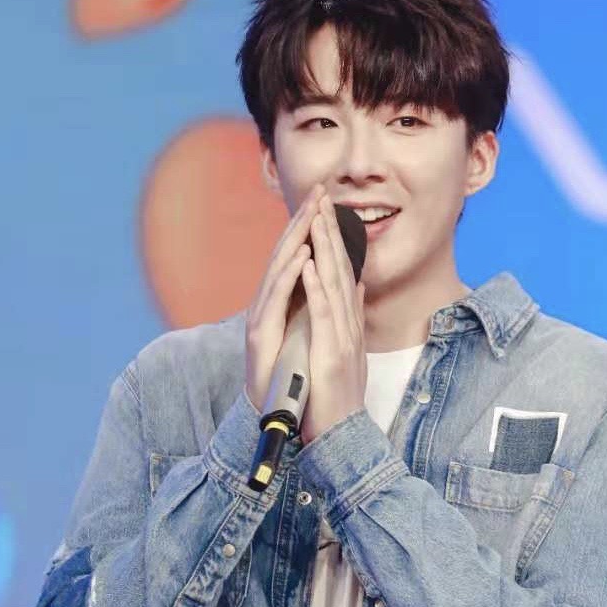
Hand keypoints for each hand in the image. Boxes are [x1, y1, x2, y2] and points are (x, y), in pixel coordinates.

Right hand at [244, 181, 323, 412]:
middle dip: (303, 221)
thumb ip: (325, 305)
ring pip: (278, 269)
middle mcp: (269, 304)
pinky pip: (275, 299)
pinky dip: (288, 276)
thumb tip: (347, 282)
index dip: (313, 227)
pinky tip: (299, 258)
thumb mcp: (314, 335)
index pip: (300, 256)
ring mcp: (261, 317)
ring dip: (294, 239)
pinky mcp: (259, 333)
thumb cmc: (294, 377)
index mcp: (284, 303)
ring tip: (310, 213)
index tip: (329, 199)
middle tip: (319, 191)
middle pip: (286, 254)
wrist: (274, 415)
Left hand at [298, 196, 366, 446]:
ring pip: (335, 285)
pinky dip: (316, 288)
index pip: (344, 274)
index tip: (326, 212)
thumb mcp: (347, 351)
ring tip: (318, 218)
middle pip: (342, 270)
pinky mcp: (332, 353)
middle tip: (324, 199)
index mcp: (350, 324)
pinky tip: (309, 265)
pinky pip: (324, 315)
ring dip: (325, 250)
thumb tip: (357, 288)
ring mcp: (344, 338)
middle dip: (331, 233)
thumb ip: (350, 318)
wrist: (341, 435)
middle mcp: (350, 326)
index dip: (336, 241)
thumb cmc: (337, 398)